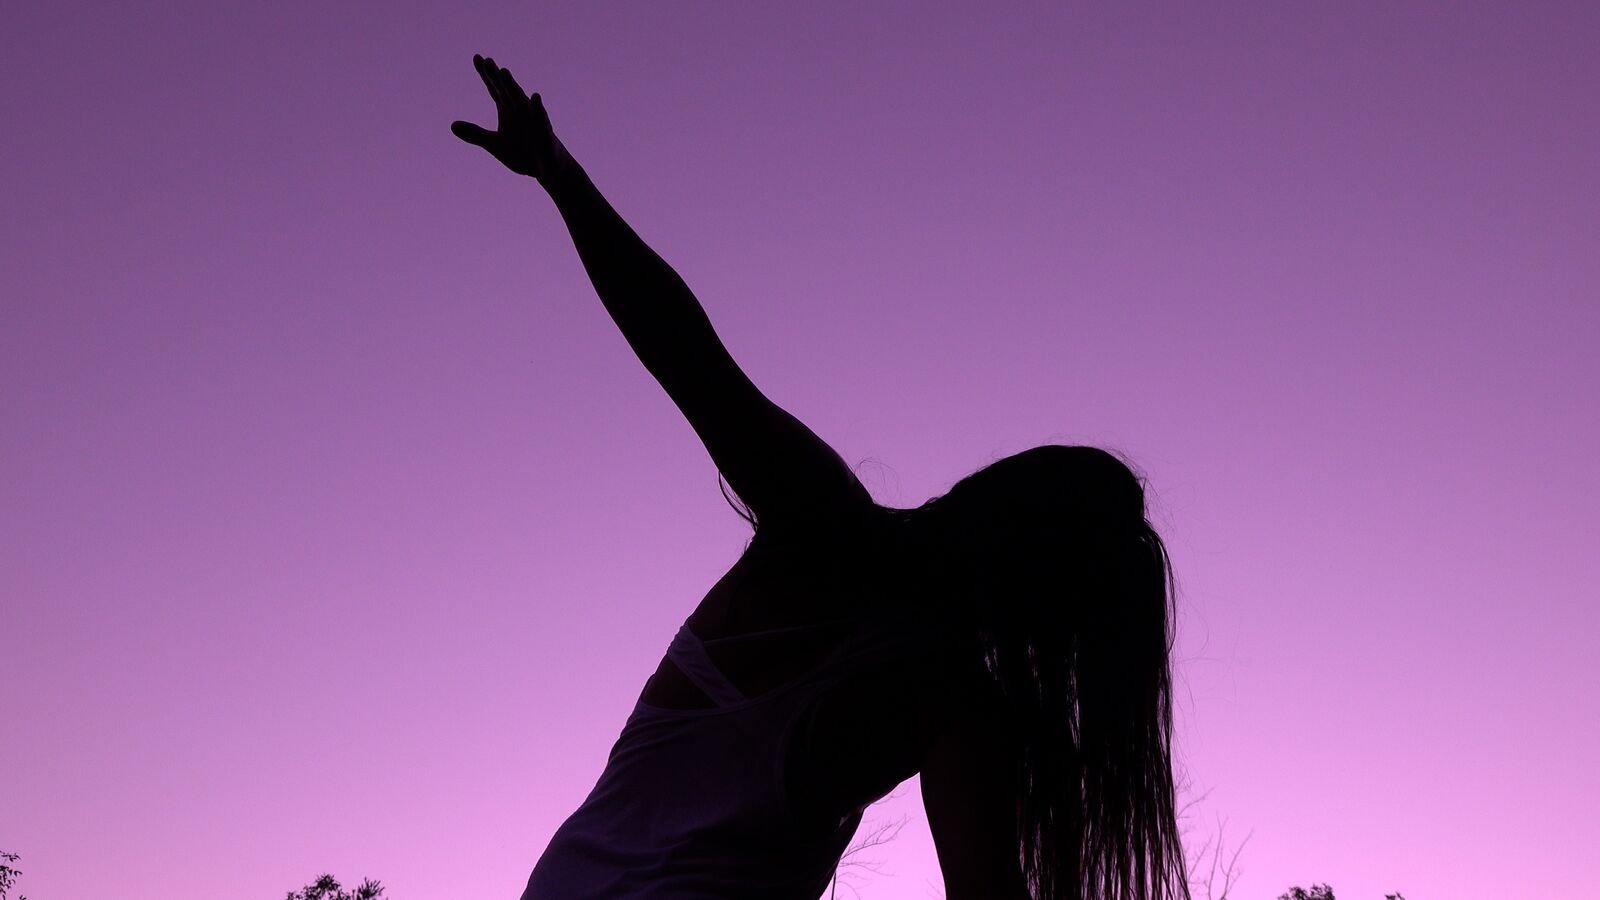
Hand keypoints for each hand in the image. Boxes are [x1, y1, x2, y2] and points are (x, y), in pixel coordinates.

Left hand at [451, 53, 571, 180]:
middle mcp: (520, 110)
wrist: (546, 168)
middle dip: (497, 77)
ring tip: (503, 72)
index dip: (486, 75)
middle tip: (487, 61)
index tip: (477, 58)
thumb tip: (452, 125)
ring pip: (521, 100)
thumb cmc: (522, 152)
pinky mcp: (545, 134)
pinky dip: (538, 109)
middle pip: (506, 90)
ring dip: (513, 87)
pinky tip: (535, 97)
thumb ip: (475, 134)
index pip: (494, 88)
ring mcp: (533, 120)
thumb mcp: (494, 144)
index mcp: (507, 110)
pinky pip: (542, 120)